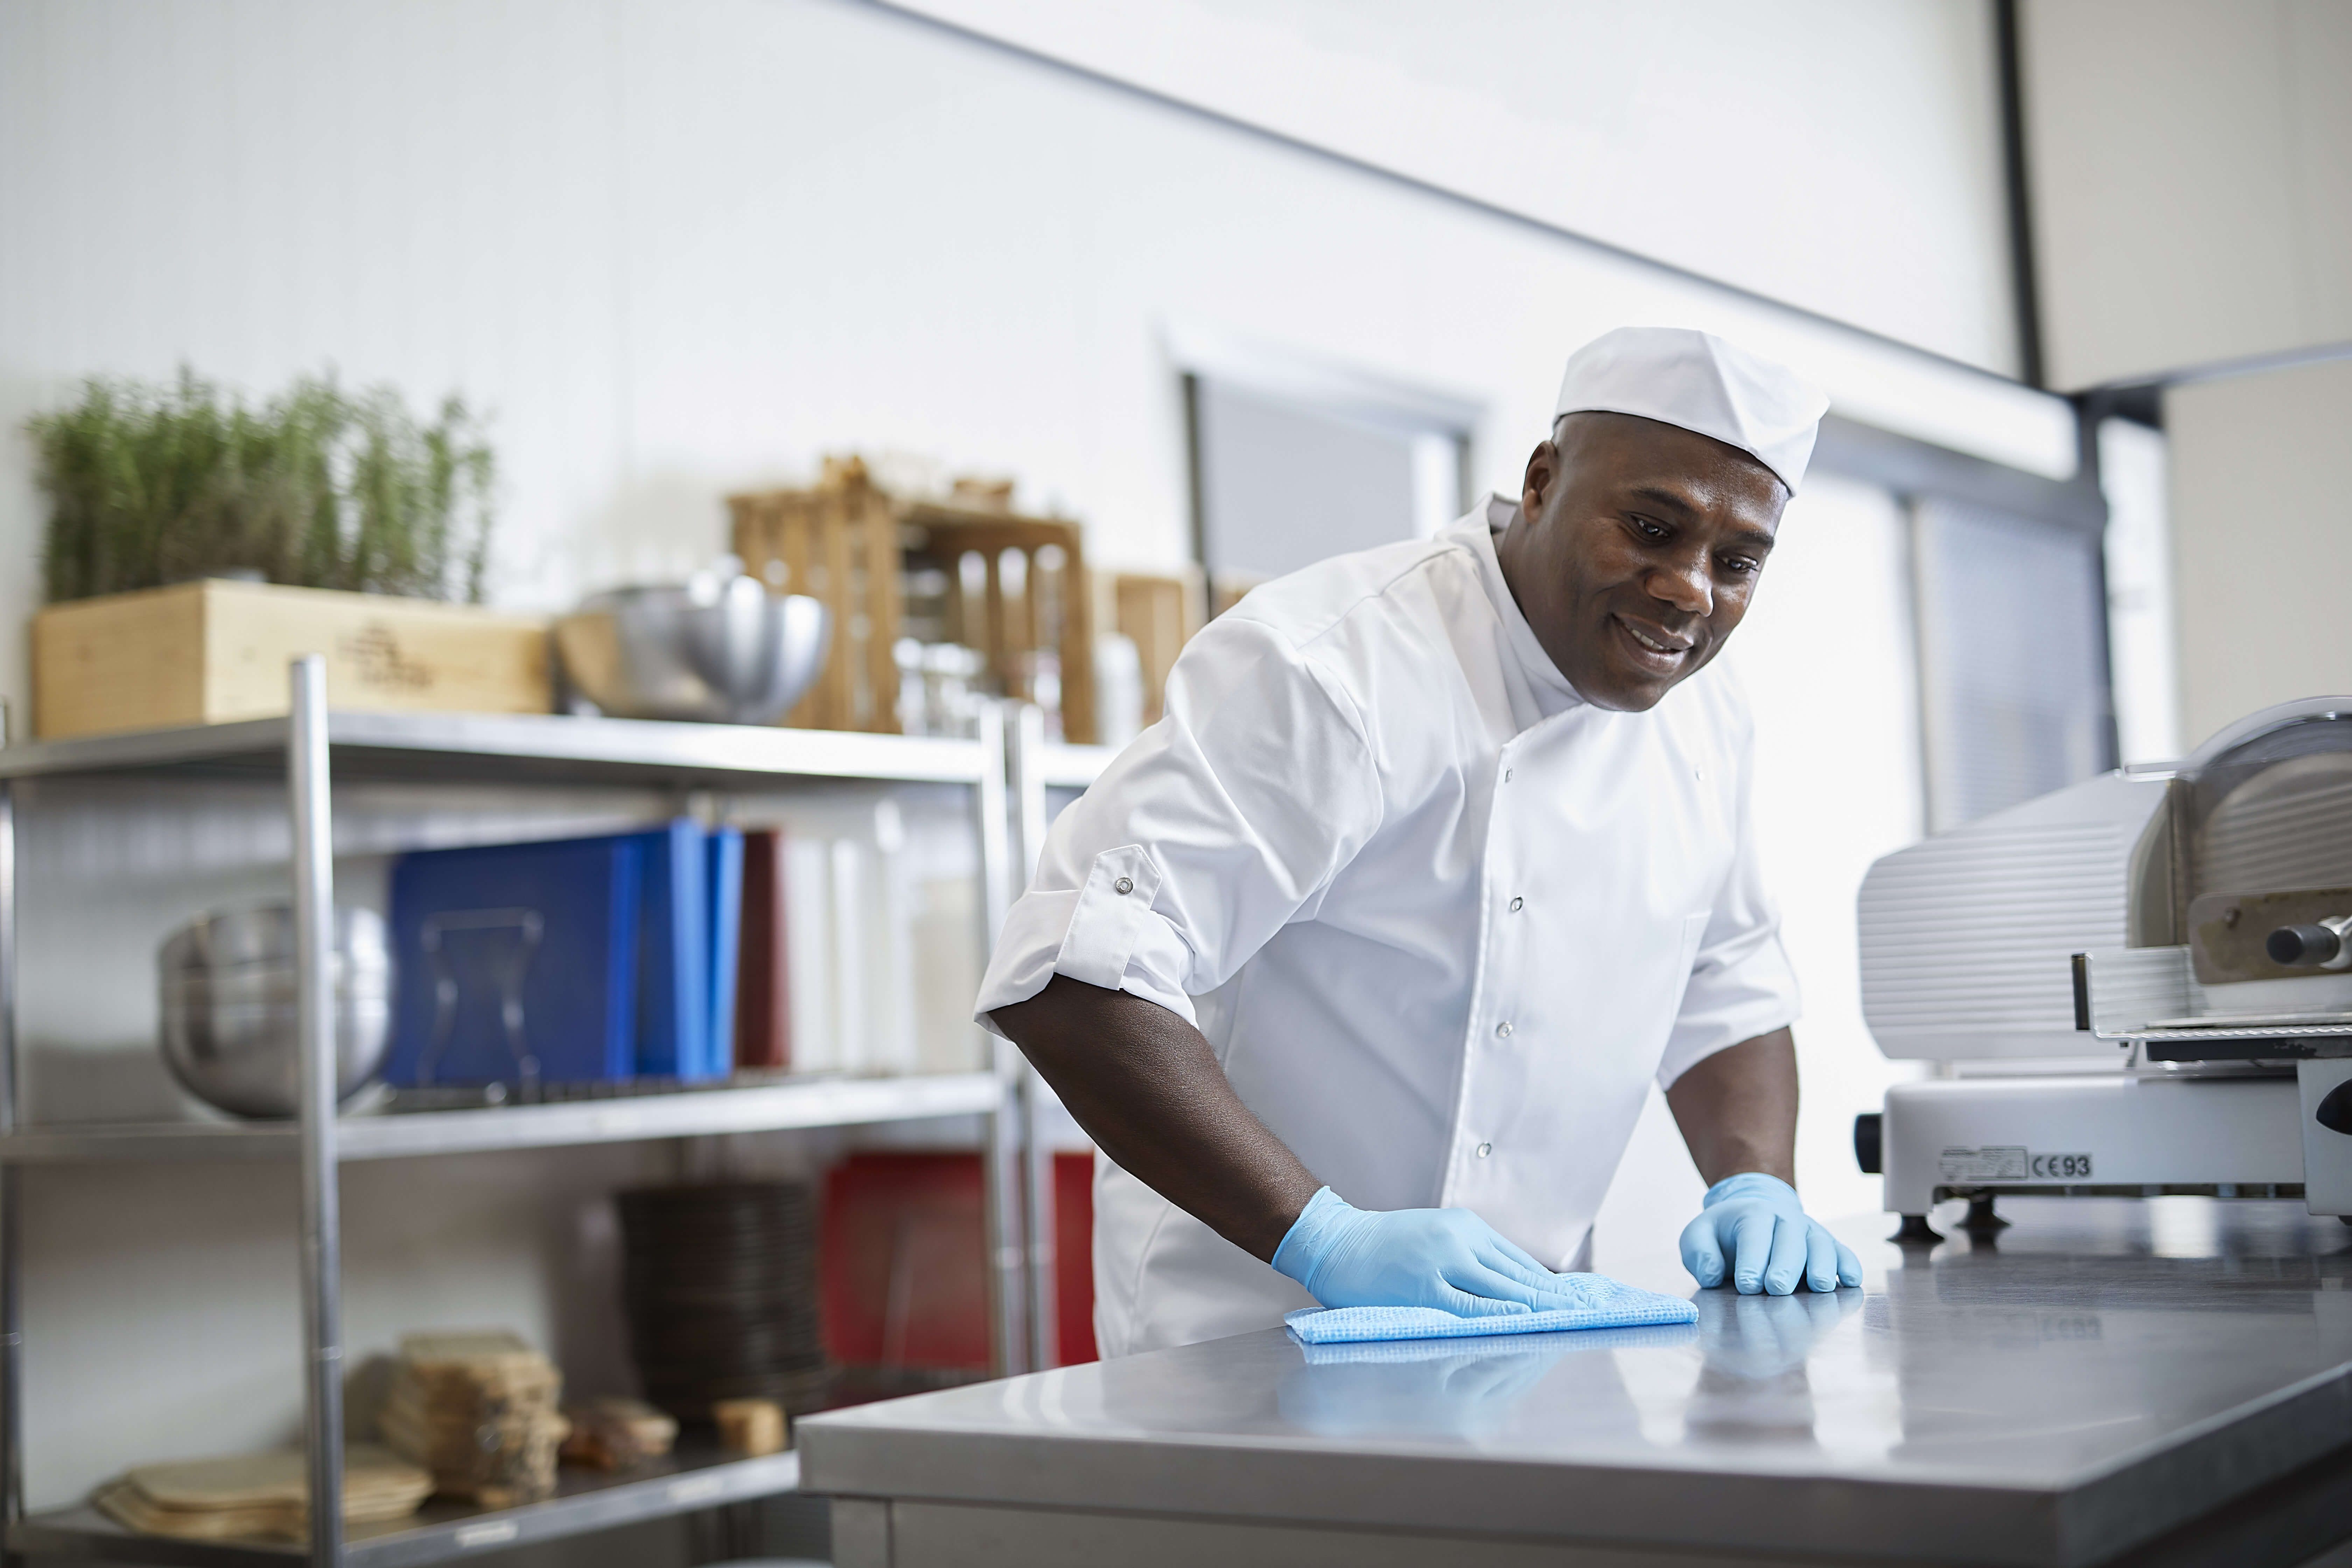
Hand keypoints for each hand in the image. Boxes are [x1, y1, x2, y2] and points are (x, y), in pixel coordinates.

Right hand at [1272, 1186, 1588, 1316]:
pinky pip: (1469, 1305)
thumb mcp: (1436, 1236)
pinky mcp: (1422, 1285)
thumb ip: (1472, 1257)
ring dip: (1534, 1308)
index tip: (1573, 1303)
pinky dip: (1498, 1314)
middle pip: (1517, 1274)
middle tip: (1582, 1317)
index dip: (1548, 1285)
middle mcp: (1460, 1239)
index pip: (1519, 1260)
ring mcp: (1441, 1261)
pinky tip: (1520, 1323)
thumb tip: (1514, 1287)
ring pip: (1501, 1288)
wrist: (1335, 1241)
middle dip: (1551, 1300)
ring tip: (1562, 1324)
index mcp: (1466, 1227)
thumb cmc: (1385, 1246)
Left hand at [1679, 1172, 1860, 1294]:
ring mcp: (1810, 1231)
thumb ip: (1698, 1252)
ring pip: (1820, 1245)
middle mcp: (1785, 1220)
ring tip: (1819, 1287)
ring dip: (1822, 1265)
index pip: (1753, 1235)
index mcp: (1753, 1214)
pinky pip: (1842, 1251)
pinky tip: (1851, 1280)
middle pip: (1789, 1240)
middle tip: (1778, 1289)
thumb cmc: (1724, 1233)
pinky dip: (1848, 1264)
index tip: (1747, 1285)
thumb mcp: (1699, 1235)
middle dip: (1785, 1266)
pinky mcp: (1827, 1245)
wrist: (1752, 1214)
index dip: (1751, 1260)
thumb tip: (1710, 1275)